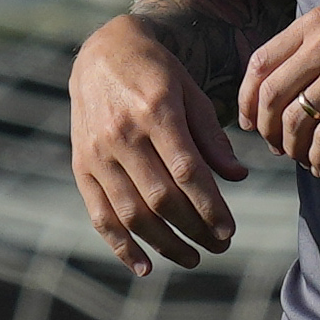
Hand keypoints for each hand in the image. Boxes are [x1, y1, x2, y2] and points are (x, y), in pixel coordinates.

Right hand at [69, 14, 249, 275]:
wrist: (102, 53)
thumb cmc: (157, 71)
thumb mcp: (191, 91)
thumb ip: (212, 135)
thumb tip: (237, 177)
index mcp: (156, 110)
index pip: (187, 170)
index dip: (209, 205)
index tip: (229, 229)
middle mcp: (123, 134)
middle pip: (161, 197)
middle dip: (193, 228)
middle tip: (220, 245)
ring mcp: (97, 153)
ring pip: (131, 213)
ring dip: (164, 244)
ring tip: (192, 258)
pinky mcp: (82, 166)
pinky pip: (100, 215)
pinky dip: (121, 245)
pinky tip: (145, 265)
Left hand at [236, 0, 319, 175]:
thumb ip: (319, 44)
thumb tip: (291, 85)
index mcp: (315, 23)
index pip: (259, 64)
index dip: (246, 100)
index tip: (250, 122)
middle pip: (268, 97)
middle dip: (266, 131)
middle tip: (277, 148)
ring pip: (293, 122)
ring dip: (292, 149)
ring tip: (303, 158)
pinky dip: (318, 159)